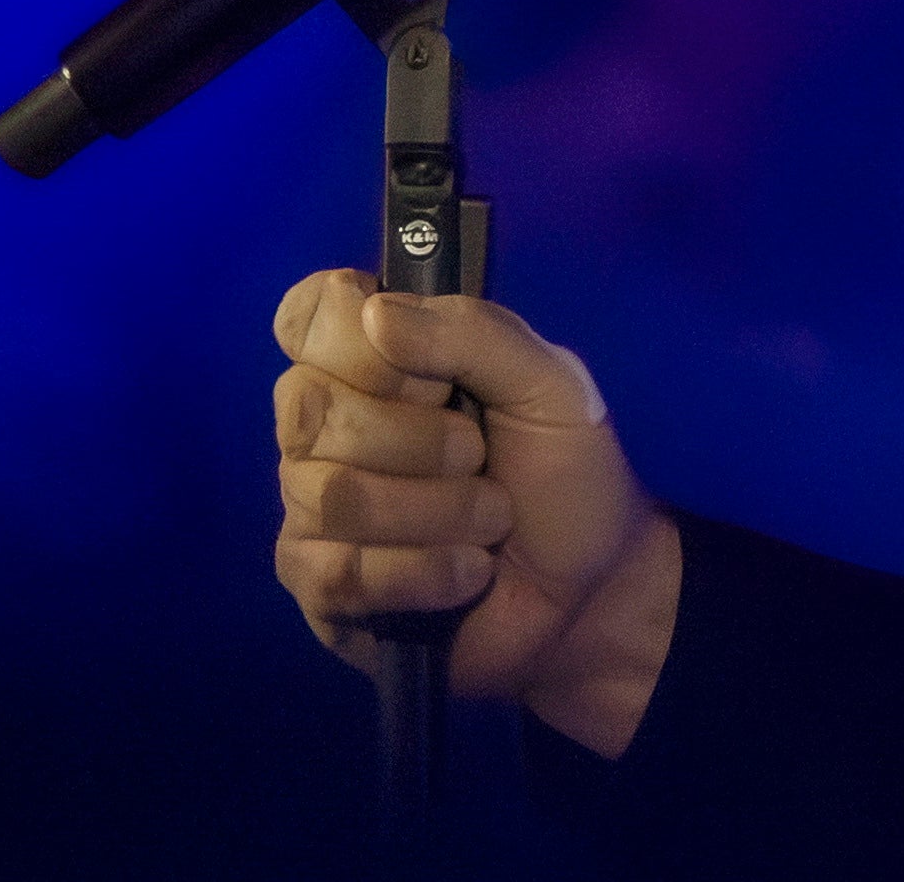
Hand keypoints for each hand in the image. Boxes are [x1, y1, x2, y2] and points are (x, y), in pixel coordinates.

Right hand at [271, 269, 679, 757]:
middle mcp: (327, 427)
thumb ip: (475, 333)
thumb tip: (373, 313)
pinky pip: (339, 572)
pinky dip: (427, 572)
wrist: (594, 589)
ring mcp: (312, 508)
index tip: (433, 376)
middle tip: (481, 457)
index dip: (361, 347)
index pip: (310, 316)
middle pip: (310, 409)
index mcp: (377, 361)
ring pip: (328, 494)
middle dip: (422, 440)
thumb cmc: (568, 476)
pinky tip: (467, 573)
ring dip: (441, 511)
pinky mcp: (319, 587)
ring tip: (492, 522)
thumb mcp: (552, 386)